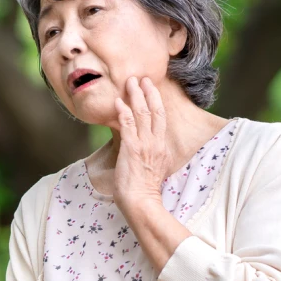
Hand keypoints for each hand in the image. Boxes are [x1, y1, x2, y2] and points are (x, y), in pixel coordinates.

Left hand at [113, 76, 171, 216]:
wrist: (141, 202)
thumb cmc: (143, 190)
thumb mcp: (152, 167)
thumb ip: (150, 154)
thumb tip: (142, 147)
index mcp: (161, 147)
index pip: (161, 118)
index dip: (156, 101)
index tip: (151, 88)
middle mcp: (155, 143)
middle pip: (155, 111)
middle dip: (148, 92)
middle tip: (142, 78)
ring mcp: (144, 145)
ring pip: (142, 114)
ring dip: (136, 96)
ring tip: (130, 82)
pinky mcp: (132, 149)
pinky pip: (128, 125)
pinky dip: (124, 112)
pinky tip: (119, 101)